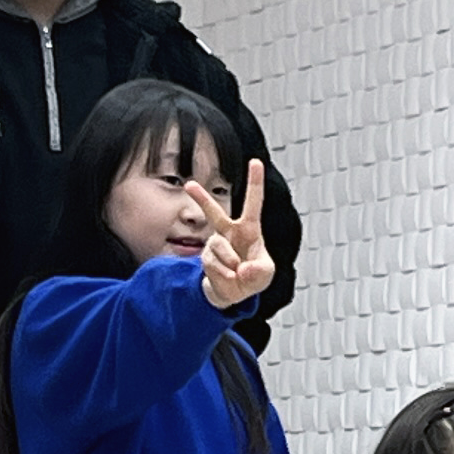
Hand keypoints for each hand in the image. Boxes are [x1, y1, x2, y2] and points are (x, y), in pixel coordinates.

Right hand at [190, 158, 277, 308]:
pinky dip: (224, 275)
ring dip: (231, 264)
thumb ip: (259, 270)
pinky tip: (228, 277)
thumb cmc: (253, 275)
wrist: (234, 292)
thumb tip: (244, 269)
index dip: (255, 182)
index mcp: (249, 228)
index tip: (255, 161)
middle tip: (189, 185)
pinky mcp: (206, 257)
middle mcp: (229, 231)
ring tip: (237, 272)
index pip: (253, 202)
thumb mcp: (265, 273)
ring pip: (220, 248)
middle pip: (214, 212)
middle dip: (201, 198)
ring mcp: (215, 243)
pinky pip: (215, 265)